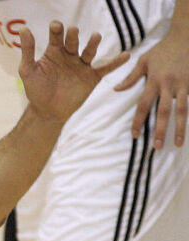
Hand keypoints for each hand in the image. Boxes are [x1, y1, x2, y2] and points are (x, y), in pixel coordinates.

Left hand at [18, 21, 128, 122]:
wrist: (47, 111)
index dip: (56, 31)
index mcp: (54, 52)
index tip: (55, 26)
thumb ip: (27, 50)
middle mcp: (70, 55)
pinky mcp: (92, 77)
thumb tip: (23, 29)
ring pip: (89, 52)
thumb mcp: (28, 70)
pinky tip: (126, 55)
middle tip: (72, 30)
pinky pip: (105, 68)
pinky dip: (116, 63)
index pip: (56, 37)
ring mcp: (82, 65)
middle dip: (72, 36)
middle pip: (73, 42)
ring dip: (92, 44)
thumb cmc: (36, 90)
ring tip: (96, 36)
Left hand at [114, 33, 188, 147]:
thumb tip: (116, 90)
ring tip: (178, 143)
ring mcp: (184, 84)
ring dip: (180, 128)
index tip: (135, 135)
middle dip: (160, 130)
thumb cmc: (163, 49)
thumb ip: (132, 77)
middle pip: (164, 111)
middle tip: (157, 147)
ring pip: (182, 110)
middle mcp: (169, 84)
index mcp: (154, 80)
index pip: (143, 105)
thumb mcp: (144, 60)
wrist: (187, 35)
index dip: (139, 121)